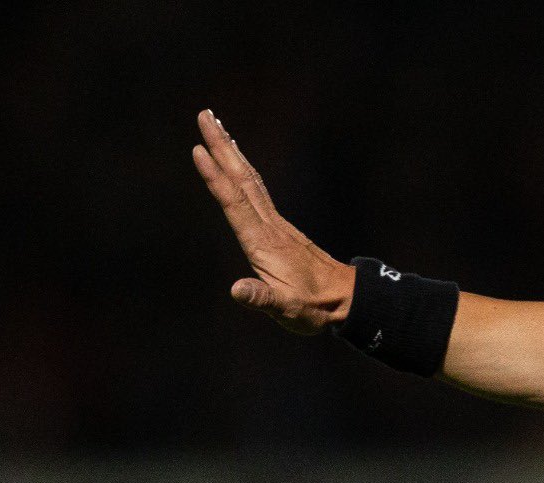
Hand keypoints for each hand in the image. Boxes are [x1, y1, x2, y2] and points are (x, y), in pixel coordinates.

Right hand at [192, 110, 353, 333]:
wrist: (345, 300)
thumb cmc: (313, 308)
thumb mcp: (286, 308)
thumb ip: (261, 298)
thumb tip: (237, 290)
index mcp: (262, 243)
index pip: (234, 203)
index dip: (215, 177)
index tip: (198, 149)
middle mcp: (268, 226)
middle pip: (241, 178)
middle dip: (221, 146)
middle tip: (204, 114)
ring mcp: (275, 224)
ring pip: (250, 179)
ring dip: (231, 151)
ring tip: (216, 126)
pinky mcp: (279, 228)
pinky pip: (256, 189)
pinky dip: (243, 170)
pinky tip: (238, 163)